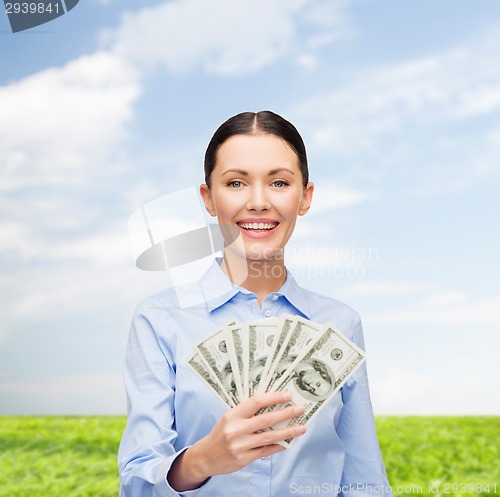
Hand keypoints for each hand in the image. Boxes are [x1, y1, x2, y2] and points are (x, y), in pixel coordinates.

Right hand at [168, 391, 305, 490]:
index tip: (287, 395)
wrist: (206, 456)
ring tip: (301, 427)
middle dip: (286, 413)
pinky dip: (278, 446)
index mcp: (232, 415)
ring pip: (269, 437)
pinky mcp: (244, 459)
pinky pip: (266, 451)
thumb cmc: (221, 433)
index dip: (273, 398)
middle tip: (300, 409)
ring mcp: (240, 446)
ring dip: (288, 432)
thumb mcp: (229, 418)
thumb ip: (247, 413)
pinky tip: (288, 442)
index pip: (256, 402)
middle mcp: (236, 429)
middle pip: (266, 420)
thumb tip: (273, 405)